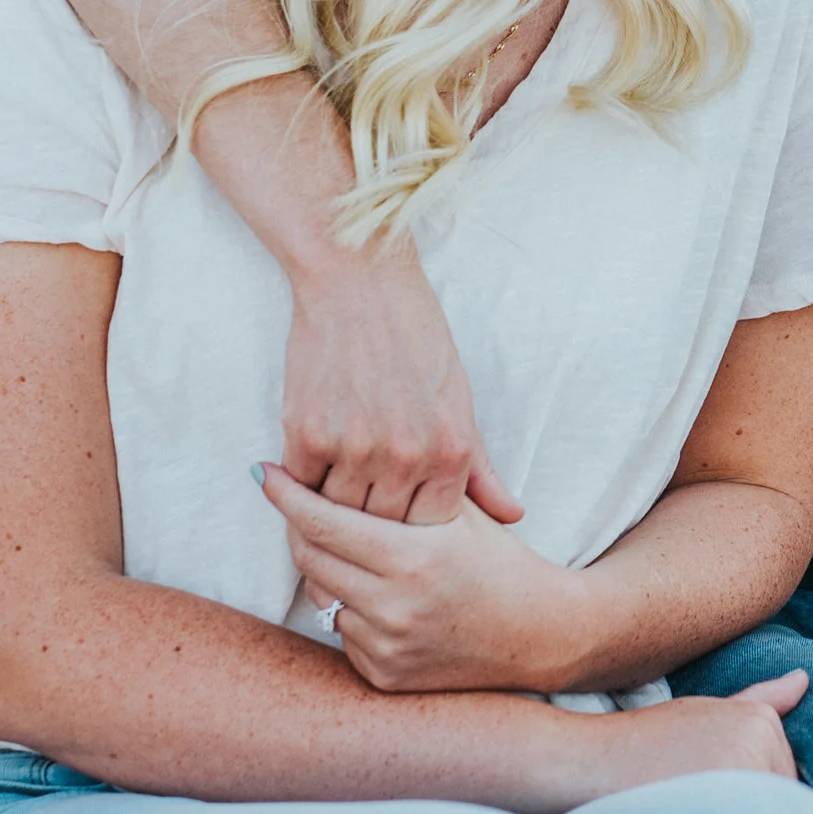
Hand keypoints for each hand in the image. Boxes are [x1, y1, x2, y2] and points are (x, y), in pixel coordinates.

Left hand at [263, 467, 566, 689]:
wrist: (537, 634)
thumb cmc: (498, 561)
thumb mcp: (458, 512)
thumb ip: (399, 485)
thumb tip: (335, 451)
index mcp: (414, 558)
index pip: (322, 521)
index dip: (286, 494)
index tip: (265, 472)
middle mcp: (395, 606)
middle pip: (309, 557)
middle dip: (298, 526)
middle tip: (301, 504)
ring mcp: (387, 646)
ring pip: (319, 594)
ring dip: (323, 566)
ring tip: (346, 546)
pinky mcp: (383, 674)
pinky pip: (340, 629)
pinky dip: (348, 605)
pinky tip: (373, 590)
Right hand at [281, 243, 522, 525]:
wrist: (358, 282)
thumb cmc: (414, 337)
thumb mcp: (460, 400)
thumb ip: (480, 468)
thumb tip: (512, 516)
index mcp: (451, 451)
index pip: (429, 528)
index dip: (409, 530)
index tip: (394, 525)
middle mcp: (407, 457)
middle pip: (382, 528)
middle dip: (368, 527)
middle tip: (353, 521)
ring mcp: (356, 449)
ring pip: (339, 514)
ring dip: (331, 509)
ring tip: (326, 500)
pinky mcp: (308, 436)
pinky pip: (302, 488)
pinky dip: (300, 485)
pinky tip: (306, 470)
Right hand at [577, 673, 808, 794]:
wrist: (584, 761)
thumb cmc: (641, 744)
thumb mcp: (702, 713)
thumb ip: (759, 702)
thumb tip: (804, 679)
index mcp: (759, 721)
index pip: (782, 783)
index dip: (741, 801)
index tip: (699, 791)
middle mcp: (760, 736)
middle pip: (778, 802)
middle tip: (687, 801)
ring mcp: (745, 765)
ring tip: (683, 811)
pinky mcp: (726, 795)